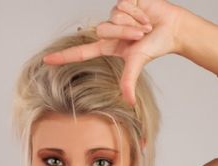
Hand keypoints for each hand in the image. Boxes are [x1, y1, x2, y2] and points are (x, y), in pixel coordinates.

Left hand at [43, 0, 186, 105]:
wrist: (171, 28)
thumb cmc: (154, 46)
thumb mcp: (137, 63)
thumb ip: (129, 81)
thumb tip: (129, 103)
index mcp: (108, 47)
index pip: (81, 53)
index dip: (64, 57)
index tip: (47, 60)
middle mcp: (108, 30)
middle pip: (102, 31)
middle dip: (125, 33)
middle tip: (140, 36)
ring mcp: (114, 15)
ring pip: (113, 17)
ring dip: (133, 23)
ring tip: (144, 26)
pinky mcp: (123, 1)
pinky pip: (123, 5)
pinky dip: (137, 12)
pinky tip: (145, 14)